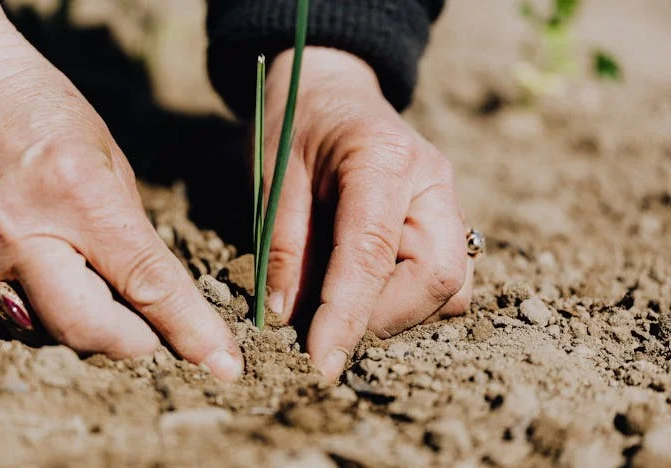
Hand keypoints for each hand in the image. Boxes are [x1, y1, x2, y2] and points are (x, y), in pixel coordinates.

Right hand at [0, 0, 241, 379]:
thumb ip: (132, 234)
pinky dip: (44, 307)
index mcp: (77, 195)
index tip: (223, 365)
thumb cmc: (41, 109)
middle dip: (135, 341)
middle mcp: (21, 236)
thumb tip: (156, 297)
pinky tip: (50, 270)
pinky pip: (11, 317)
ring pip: (50, 333)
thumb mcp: (108, 160)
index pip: (146, 284)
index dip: (190, 331)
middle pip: (90, 331)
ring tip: (95, 283)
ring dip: (88, 325)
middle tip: (153, 328)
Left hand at [264, 48, 472, 380]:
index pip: (373, 254)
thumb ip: (283, 244)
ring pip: (451, 286)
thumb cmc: (295, 123)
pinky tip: (366, 288)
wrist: (330, 88)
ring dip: (398, 312)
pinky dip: (408, 299)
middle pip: (438, 278)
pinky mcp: (445, 219)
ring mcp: (447, 200)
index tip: (321, 362)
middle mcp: (431, 181)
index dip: (346, 316)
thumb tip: (287, 317)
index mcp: (383, 159)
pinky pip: (445, 278)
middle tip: (328, 327)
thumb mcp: (274, 176)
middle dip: (383, 318)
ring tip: (343, 304)